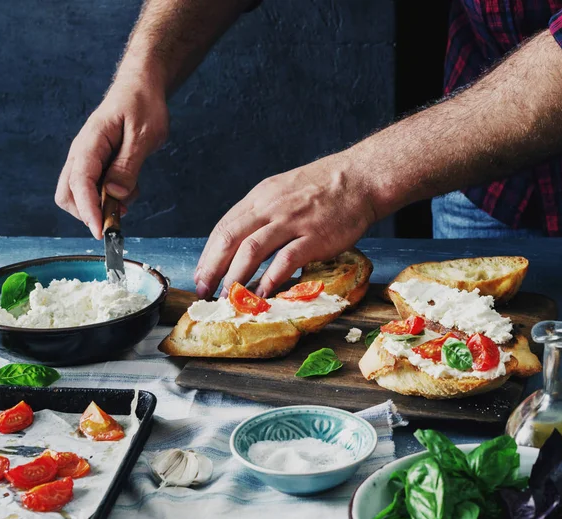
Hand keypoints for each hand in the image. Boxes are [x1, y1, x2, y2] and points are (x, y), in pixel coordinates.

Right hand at [55, 73, 168, 237]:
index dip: (89, 210)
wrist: (141, 88)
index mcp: (91, 142)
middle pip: (68, 195)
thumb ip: (129, 165)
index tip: (101, 231)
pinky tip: (128, 190)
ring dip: (100, 207)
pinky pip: (93, 190)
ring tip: (129, 197)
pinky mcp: (96, 165)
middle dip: (89, 213)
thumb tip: (115, 194)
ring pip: (78, 196)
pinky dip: (107, 200)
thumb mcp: (143, 135)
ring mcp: (87, 160)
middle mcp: (82, 153)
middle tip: (118, 217)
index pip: (80, 183)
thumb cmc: (143, 105)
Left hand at [194, 151, 376, 297]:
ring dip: (235, 276)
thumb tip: (242, 241)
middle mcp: (270, 207)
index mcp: (260, 197)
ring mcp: (292, 221)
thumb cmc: (322, 188)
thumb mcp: (282, 190)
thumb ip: (262, 213)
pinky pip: (285, 260)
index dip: (208, 254)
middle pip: (230, 238)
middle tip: (204, 290)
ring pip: (252, 249)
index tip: (201, 275)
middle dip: (212, 268)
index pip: (224, 227)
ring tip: (228, 296)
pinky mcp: (314, 236)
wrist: (359, 178)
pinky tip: (263, 293)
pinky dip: (271, 278)